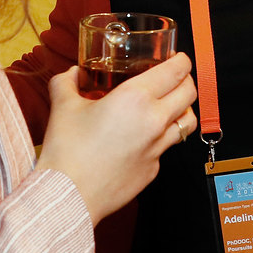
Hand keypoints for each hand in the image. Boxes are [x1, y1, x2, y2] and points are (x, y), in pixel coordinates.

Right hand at [35, 53, 195, 223]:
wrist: (69, 196)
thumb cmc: (67, 151)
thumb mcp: (62, 106)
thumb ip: (67, 82)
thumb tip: (72, 74)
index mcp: (136, 98)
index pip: (176, 71)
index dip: (181, 60)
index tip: (176, 57)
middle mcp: (154, 121)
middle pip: (190, 93)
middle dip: (186, 80)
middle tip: (173, 77)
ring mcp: (157, 148)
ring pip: (188, 121)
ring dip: (182, 109)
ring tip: (168, 106)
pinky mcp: (153, 169)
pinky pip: (167, 147)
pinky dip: (161, 138)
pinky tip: (143, 137)